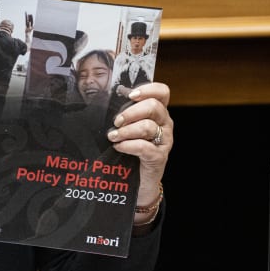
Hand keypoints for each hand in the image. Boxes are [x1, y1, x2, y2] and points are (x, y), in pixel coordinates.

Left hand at [107, 82, 172, 202]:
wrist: (138, 181)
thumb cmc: (129, 149)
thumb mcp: (128, 128)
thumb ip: (123, 114)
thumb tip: (104, 100)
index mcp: (158, 112)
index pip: (162, 92)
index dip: (148, 89)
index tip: (130, 95)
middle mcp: (165, 123)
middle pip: (153, 106)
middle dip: (130, 112)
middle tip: (116, 121)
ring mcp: (164, 140)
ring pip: (147, 126)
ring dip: (126, 130)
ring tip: (113, 136)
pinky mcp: (159, 157)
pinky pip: (144, 147)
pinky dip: (128, 145)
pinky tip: (118, 147)